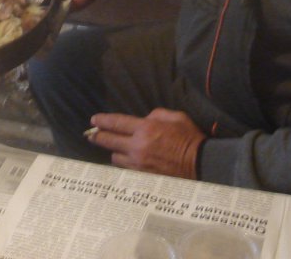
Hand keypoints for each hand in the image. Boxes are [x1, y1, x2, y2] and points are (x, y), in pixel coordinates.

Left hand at [86, 109, 205, 178]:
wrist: (200, 163)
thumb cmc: (189, 137)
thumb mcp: (175, 116)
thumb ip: (156, 114)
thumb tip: (145, 119)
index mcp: (145, 128)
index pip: (117, 123)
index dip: (103, 121)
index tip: (93, 120)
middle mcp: (137, 146)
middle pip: (109, 141)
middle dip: (97, 136)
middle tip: (90, 134)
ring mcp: (139, 163)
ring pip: (115, 157)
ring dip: (113, 151)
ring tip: (113, 148)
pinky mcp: (143, 175)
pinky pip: (126, 169)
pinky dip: (123, 163)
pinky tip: (124, 160)